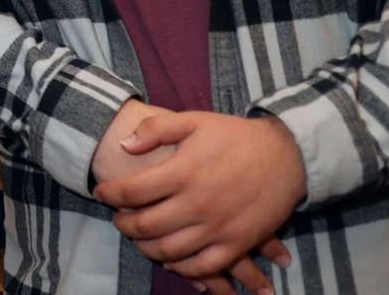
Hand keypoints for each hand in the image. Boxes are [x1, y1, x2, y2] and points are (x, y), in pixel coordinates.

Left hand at [94, 112, 305, 292]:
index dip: (109, 194)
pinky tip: (170, 258)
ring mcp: (218, 228)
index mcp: (184, 172)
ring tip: (138, 237)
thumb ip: (156, 130)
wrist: (286, 155)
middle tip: (117, 218)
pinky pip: (202, 266)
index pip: (131, 191)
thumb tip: (125, 145)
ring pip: (168, 251)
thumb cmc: (236, 136)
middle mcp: (197, 204)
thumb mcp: (194, 120)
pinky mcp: (237, 243)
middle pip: (145, 226)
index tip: (101, 193)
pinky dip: (180, 267)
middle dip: (123, 224)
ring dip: (145, 248)